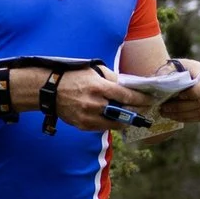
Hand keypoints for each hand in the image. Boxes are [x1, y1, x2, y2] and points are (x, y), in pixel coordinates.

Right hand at [11, 65, 153, 132]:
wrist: (49, 90)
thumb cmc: (73, 76)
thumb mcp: (93, 70)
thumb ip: (111, 78)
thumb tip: (126, 86)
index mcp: (98, 87)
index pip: (126, 96)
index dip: (141, 100)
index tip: (150, 101)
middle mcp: (94, 104)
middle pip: (123, 113)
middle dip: (135, 112)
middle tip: (144, 111)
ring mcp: (88, 116)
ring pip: (114, 124)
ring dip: (124, 121)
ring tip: (130, 117)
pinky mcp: (82, 125)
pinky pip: (102, 127)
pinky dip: (109, 123)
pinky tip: (112, 118)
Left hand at [158, 58, 199, 122]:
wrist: (183, 75)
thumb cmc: (177, 70)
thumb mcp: (172, 67)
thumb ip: (167, 72)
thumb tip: (162, 80)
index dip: (191, 92)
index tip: (176, 95)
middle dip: (179, 107)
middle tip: (163, 107)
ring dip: (180, 115)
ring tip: (165, 113)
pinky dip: (186, 118)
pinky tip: (173, 116)